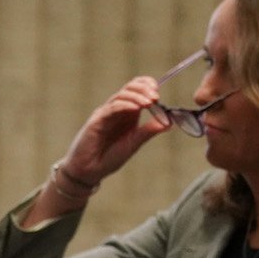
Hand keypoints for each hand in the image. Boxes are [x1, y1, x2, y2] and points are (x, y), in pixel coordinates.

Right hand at [55, 76, 176, 189]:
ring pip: (121, 95)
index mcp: (127, 113)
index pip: (138, 89)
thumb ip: (149, 131)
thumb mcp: (134, 143)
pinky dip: (124, 105)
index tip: (158, 95)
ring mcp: (106, 113)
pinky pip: (112, 108)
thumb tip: (169, 122)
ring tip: (149, 103)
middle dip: (144, 89)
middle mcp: (117, 109)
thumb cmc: (109, 157)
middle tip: (155, 98)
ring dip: (137, 96)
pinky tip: (135, 108)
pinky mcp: (97, 120)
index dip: (148, 87)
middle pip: (130, 88)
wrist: (89, 171)